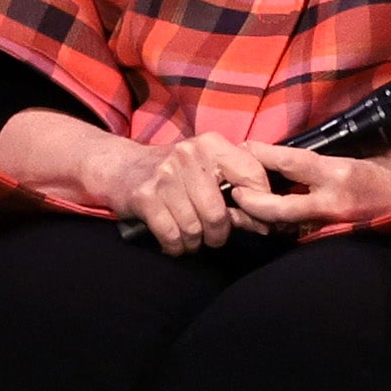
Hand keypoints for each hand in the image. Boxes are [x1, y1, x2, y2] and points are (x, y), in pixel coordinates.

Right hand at [91, 132, 276, 254]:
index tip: (255, 222)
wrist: (121, 166)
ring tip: (192, 237)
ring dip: (195, 242)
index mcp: (213, 144)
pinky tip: (175, 243)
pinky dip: (176, 246)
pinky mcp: (144, 195)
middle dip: (219, 234)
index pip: (253, 178)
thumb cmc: (175, 172)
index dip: (258, 207)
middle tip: (214, 237)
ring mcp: (165, 174)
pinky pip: (172, 235)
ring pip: (195, 228)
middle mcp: (190, 154)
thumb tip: (270, 222)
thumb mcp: (207, 167)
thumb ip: (239, 187)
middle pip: (219, 214)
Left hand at [232, 141, 390, 230]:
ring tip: (244, 206)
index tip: (242, 148)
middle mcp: (336, 202)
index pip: (289, 162)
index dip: (261, 155)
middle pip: (276, 207)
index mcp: (342, 173)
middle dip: (249, 201)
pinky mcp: (343, 238)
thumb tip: (290, 160)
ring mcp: (338, 224)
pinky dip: (287, 227)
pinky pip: (306, 233)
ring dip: (264, 217)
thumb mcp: (365, 156)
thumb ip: (329, 162)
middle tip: (232, 191)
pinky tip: (275, 221)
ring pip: (287, 225)